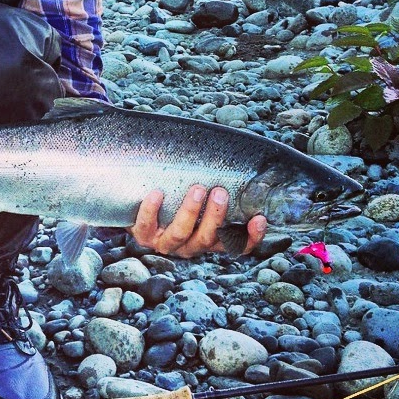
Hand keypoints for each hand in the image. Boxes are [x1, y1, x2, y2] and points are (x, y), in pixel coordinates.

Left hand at [127, 185, 266, 258]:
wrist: (138, 205)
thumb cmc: (177, 197)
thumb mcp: (199, 195)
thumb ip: (217, 186)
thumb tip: (236, 152)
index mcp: (207, 239)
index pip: (235, 246)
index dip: (250, 238)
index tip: (259, 219)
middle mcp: (189, 246)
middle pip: (206, 239)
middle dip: (215, 216)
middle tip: (220, 192)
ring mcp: (166, 243)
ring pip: (180, 234)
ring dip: (189, 212)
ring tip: (197, 188)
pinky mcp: (144, 236)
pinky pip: (147, 226)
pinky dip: (151, 210)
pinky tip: (157, 193)